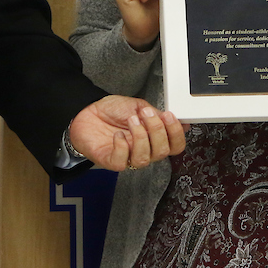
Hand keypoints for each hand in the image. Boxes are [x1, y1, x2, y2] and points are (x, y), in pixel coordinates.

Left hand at [69, 95, 186, 171]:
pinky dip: (122, 146)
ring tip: (131, 121)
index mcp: (154, 138)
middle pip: (163, 152)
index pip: (175, 145)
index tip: (169, 116)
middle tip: (146, 114)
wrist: (87, 112)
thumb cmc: (112, 111)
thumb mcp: (139, 106)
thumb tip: (180, 119)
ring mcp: (129, 158)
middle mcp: (144, 150)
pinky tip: (118, 134)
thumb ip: (157, 114)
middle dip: (157, 131)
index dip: (176, 133)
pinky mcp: (112, 161)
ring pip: (144, 159)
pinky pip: (122, 161)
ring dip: (140, 137)